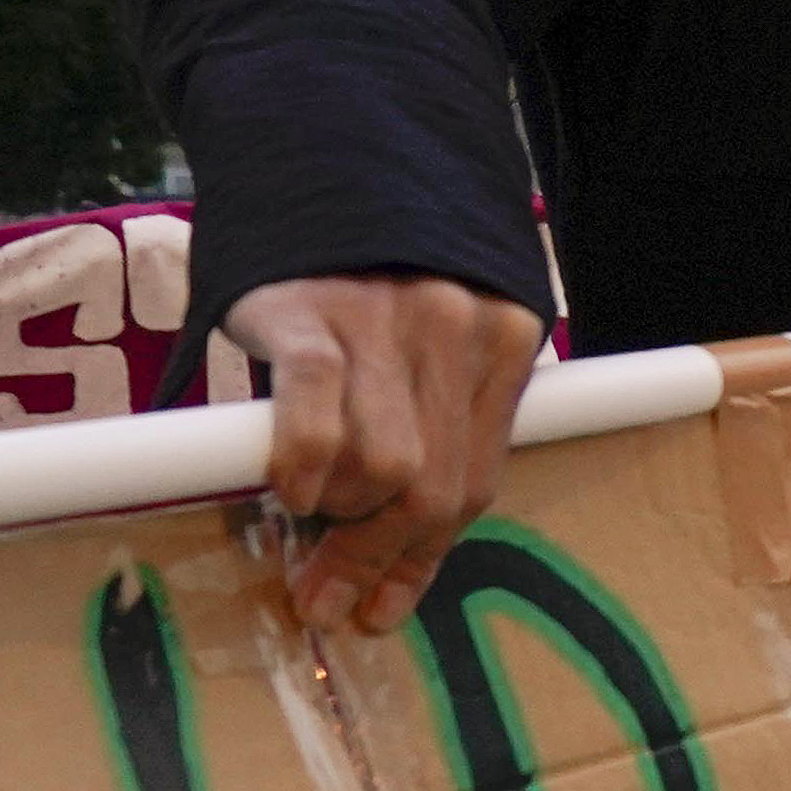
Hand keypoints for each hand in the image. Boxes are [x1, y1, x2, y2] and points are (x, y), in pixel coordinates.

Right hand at [219, 275, 548, 638]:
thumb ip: (434, 430)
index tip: (382, 608)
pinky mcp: (313, 315)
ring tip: (306, 511)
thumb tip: (398, 553)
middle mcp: (456, 333)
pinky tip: (286, 489)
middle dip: (377, 557)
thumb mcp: (428, 353)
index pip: (475, 482)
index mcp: (503, 345)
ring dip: (339, 513)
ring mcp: (387, 322)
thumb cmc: (372, 288)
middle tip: (325, 596)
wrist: (312, 181)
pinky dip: (304, 468)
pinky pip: (317, 416)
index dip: (425, 559)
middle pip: (432, 486)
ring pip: (385, 465)